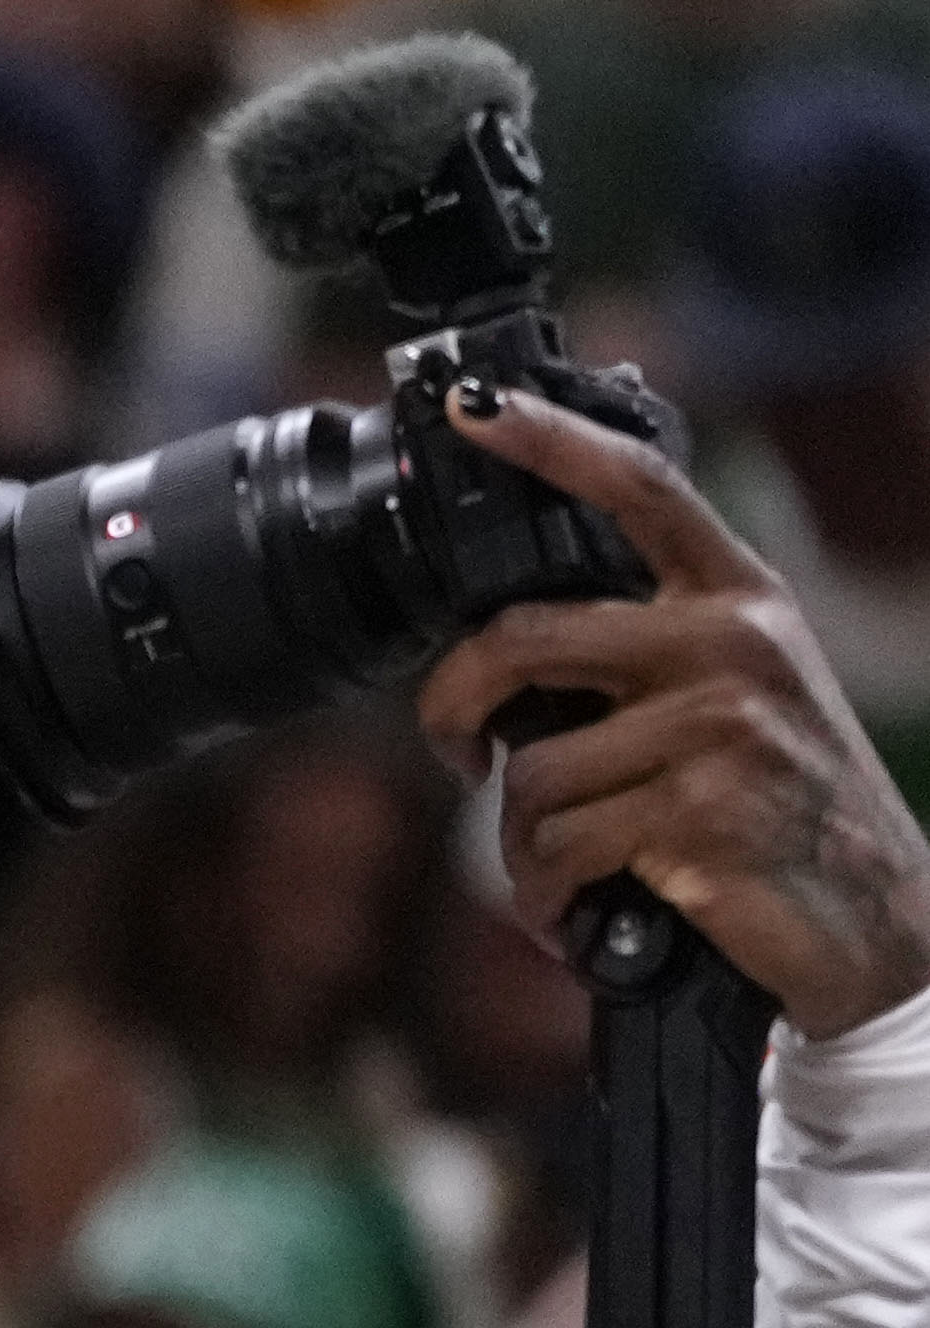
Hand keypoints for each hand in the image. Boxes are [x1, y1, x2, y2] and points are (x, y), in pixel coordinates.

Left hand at [428, 385, 929, 1044]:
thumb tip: (508, 669)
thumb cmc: (780, 810)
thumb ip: (645, 658)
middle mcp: (733, 643)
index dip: (549, 440)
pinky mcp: (701, 808)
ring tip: (567, 866)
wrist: (875, 918)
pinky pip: (557, 845)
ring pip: (529, 771)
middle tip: (458, 752)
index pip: (640, 491)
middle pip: (520, 639)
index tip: (474, 409)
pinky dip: (547, 896)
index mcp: (739, 599)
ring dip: (520, 842)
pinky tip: (582, 909)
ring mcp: (720, 723)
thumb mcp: (737, 699)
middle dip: (451, 707)